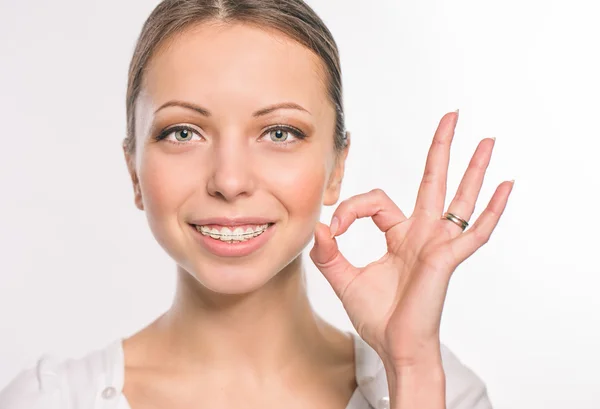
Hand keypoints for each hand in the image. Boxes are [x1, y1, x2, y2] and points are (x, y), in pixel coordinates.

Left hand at [310, 111, 513, 368]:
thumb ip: (329, 253)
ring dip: (473, 168)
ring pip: (459, 199)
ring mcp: (438, 245)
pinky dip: (492, 210)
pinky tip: (505, 186)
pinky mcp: (446, 259)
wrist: (395, 348)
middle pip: (434, 182)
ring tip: (486, 140)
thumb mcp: (344, 279)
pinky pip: (475, 232)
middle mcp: (423, 235)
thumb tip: (318, 226)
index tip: (333, 227)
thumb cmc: (378, 317)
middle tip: (451, 116)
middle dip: (441, 149)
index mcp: (400, 236)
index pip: (376, 202)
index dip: (350, 208)